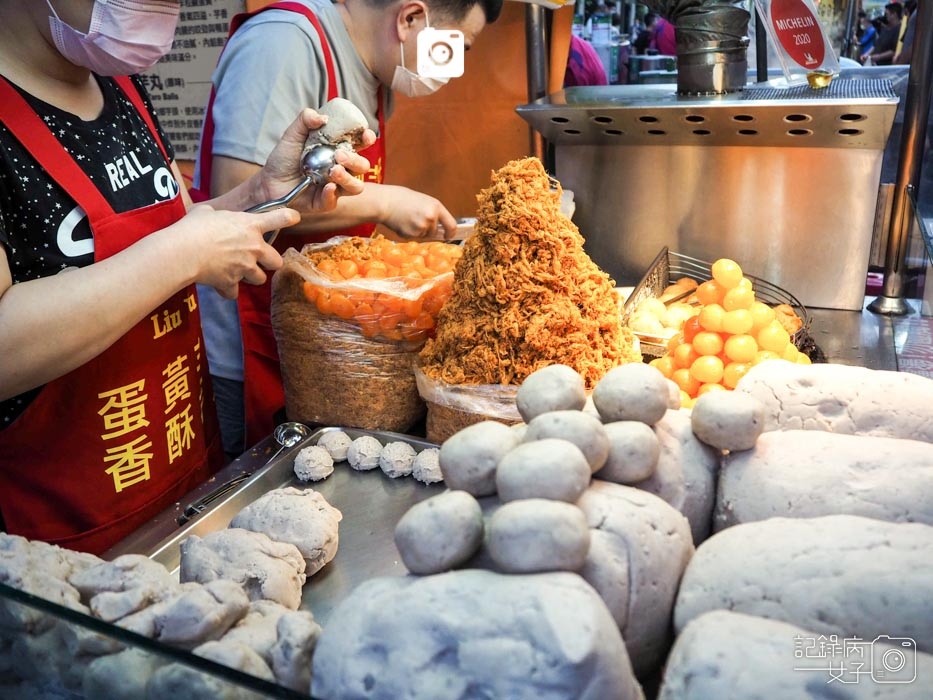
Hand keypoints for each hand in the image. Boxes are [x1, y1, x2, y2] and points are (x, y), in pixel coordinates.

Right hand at [171, 204, 299, 298]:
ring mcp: (245, 267)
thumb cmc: (193, 227)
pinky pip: (234, 292)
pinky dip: (228, 289)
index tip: (295, 217)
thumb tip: (212, 216)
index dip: (289, 217)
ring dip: (250, 276)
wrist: (182, 251)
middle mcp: (253, 247)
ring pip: (259, 279)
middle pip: (277, 261)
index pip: (279, 218)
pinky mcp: (232, 283)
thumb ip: (218, 216)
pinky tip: (219, 284)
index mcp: (250, 226)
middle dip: (269, 262)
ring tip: (235, 271)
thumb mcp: (207, 212)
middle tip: (257, 260)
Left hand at [259, 109, 375, 211]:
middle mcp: (341, 169)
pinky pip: (335, 201)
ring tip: (334, 171)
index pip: (359, 145)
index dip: (366, 139)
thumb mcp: (292, 135)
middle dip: (355, 160)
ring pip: (356, 187)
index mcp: (337, 151)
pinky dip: (332, 193)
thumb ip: (305, 120)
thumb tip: (322, 117)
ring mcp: (335, 187)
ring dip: (348, 178)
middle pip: (362, 166)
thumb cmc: (283, 159)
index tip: (365, 135)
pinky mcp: (325, 203)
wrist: (268, 181)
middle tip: (339, 155)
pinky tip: (326, 187)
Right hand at [381, 186, 458, 239]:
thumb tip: (441, 229)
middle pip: (435, 232)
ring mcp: (422, 227)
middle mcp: (431, 217)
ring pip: (423, 235)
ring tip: (407, 218)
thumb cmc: (401, 199)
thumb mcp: (423, 201)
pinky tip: (402, 223)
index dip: (451, 233)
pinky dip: (408, 233)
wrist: (384, 202)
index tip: (448, 235)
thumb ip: (433, 212)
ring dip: (417, 231)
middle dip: (427, 230)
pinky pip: (414, 237)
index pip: (451, 225)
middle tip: (415, 219)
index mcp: (436, 206)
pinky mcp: (412, 234)